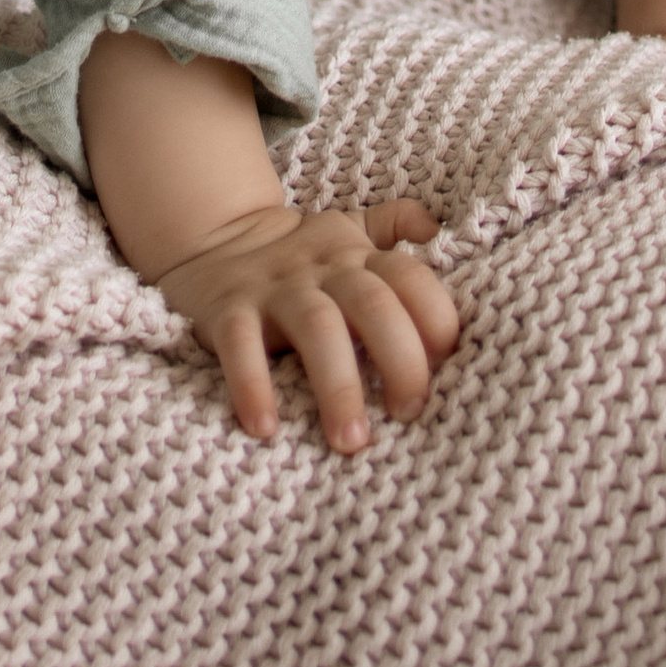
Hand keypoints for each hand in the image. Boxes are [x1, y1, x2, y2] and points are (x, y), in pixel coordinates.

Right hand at [160, 197, 459, 451]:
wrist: (217, 234)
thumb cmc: (302, 251)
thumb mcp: (351, 229)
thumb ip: (397, 225)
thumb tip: (441, 232)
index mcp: (358, 256)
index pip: (409, 276)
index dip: (435, 314)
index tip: (448, 361)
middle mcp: (324, 270)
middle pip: (373, 304)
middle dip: (399, 359)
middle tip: (409, 413)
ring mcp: (277, 288)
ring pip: (317, 328)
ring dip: (338, 384)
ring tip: (350, 441)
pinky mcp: (230, 309)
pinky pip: (240, 345)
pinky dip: (252, 384)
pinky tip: (265, 427)